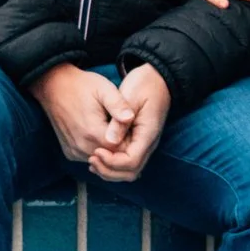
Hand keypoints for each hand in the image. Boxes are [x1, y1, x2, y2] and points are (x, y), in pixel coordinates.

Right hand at [33, 61, 170, 180]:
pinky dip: (98, 150)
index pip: (121, 151)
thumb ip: (119, 105)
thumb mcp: (104, 89)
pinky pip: (89, 157)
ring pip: (101, 160)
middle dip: (122, 147)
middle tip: (127, 129)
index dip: (131, 142)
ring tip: (115, 131)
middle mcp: (81, 146)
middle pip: (111, 158)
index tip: (134, 129)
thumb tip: (131, 117)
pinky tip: (102, 135)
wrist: (53, 87)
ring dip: (109, 150)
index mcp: (93, 132)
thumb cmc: (82, 86)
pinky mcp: (69, 152)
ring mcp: (74, 151)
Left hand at [87, 63, 171, 181]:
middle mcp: (148, 143)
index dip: (112, 161)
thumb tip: (109, 141)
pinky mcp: (138, 142)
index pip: (131, 161)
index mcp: (148, 133)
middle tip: (91, 158)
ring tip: (92, 160)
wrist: (158, 78)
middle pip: (131, 172)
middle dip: (109, 170)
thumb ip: (119, 120)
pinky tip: (98, 157)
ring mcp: (144, 144)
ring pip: (129, 171)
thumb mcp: (130, 97)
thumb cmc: (144, 84)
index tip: (96, 151)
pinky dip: (112, 164)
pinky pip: (127, 163)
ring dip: (110, 170)